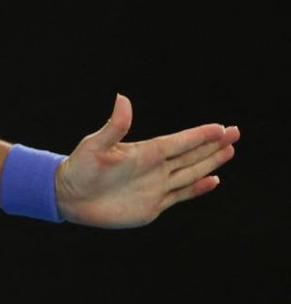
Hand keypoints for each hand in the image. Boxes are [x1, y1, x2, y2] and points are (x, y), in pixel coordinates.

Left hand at [56, 94, 239, 227]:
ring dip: (210, 162)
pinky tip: (213, 180)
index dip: (200, 135)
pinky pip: (182, 194)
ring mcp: (156, 186)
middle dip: (213, 144)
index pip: (180, 142)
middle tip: (235, 132)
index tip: (221, 127)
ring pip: (191, 172)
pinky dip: (198, 188)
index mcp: (145, 152)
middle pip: (191, 154)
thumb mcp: (95, 145)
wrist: (69, 196)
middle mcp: (154, 168)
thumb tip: (122, 98)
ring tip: (229, 150)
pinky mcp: (153, 205)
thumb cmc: (79, 168)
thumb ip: (114, 126)